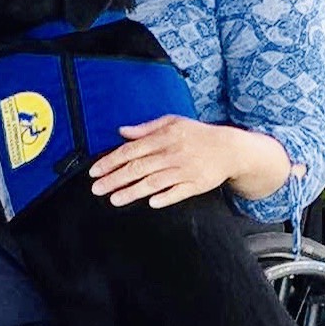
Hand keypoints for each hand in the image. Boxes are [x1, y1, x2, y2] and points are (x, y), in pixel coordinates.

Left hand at [88, 115, 233, 208]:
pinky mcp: (196, 185)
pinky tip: (150, 203)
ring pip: (154, 182)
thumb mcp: (172, 122)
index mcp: (164, 136)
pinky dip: (165, 197)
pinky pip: (178, 192)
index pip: (132, 149)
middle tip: (96, 188)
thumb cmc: (196, 134)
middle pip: (139, 167)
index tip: (96, 171)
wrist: (228, 148)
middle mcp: (172, 153)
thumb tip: (122, 131)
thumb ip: (145, 128)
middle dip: (115, 179)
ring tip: (114, 199)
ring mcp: (184, 170)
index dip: (112, 160)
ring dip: (133, 191)